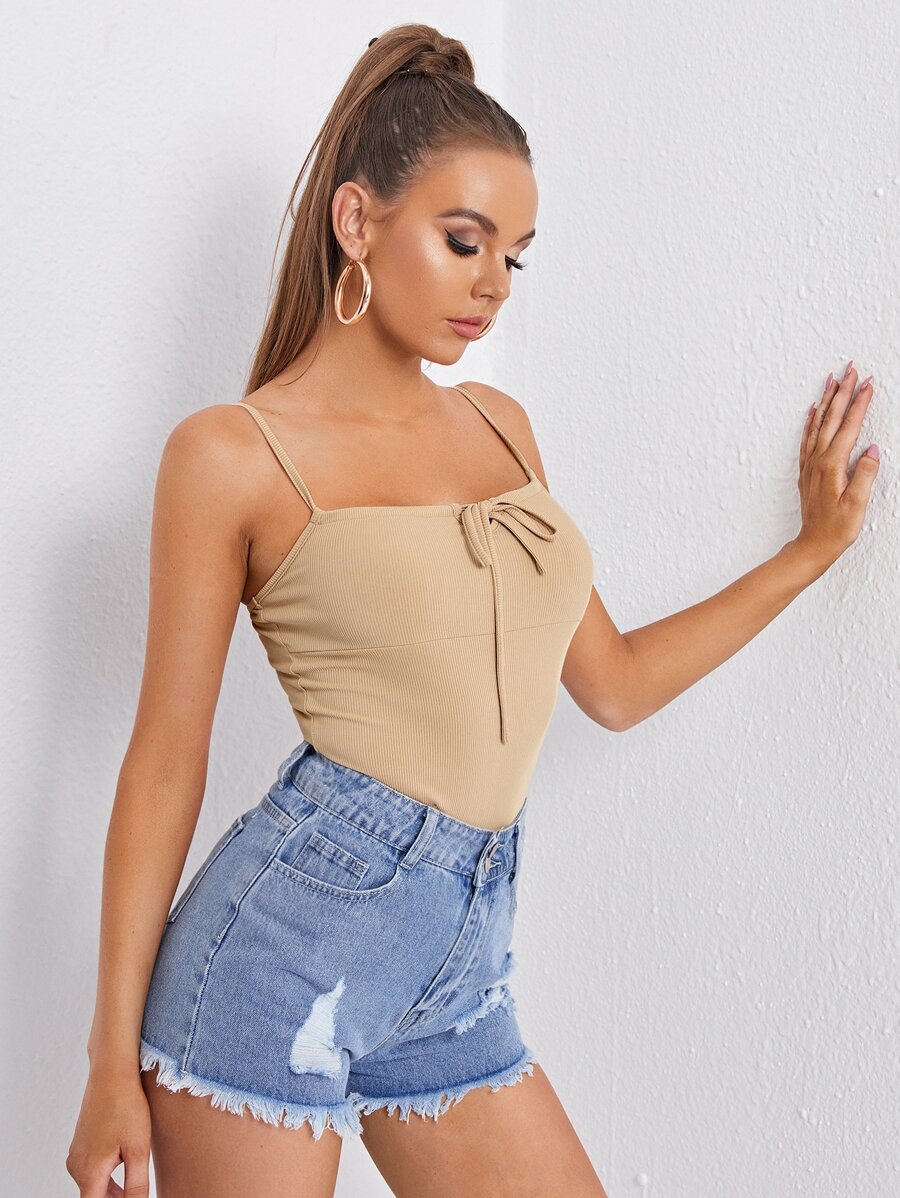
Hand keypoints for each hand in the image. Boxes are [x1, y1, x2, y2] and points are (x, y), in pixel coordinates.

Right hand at [66, 1064, 150, 1195]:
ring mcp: (76, 1154)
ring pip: (94, 1184)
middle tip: (138, 1192)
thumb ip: (136, 1186)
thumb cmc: (127, 1106)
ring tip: (136, 1180)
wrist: (112, 1072)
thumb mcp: (138, 1150)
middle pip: (95, 1197)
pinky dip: (108, 1174)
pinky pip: (92, 1168)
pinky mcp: (80, 1143)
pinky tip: (126, 1164)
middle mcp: (76, 1167)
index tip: (132, 1197)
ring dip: (113, 1189)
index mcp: (89, 1173)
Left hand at [794, 362, 879, 567]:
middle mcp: (818, 460)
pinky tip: (813, 411)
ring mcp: (810, 464)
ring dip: (826, 400)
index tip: (868, 383)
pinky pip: (807, 438)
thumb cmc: (836, 528)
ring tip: (831, 379)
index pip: (849, 426)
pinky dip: (811, 421)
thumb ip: (864, 473)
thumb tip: (870, 449)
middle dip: (842, 391)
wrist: (812, 545)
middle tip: (850, 368)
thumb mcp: (856, 503)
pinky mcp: (807, 471)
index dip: (859, 403)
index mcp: (832, 464)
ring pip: (818, 424)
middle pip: (831, 418)